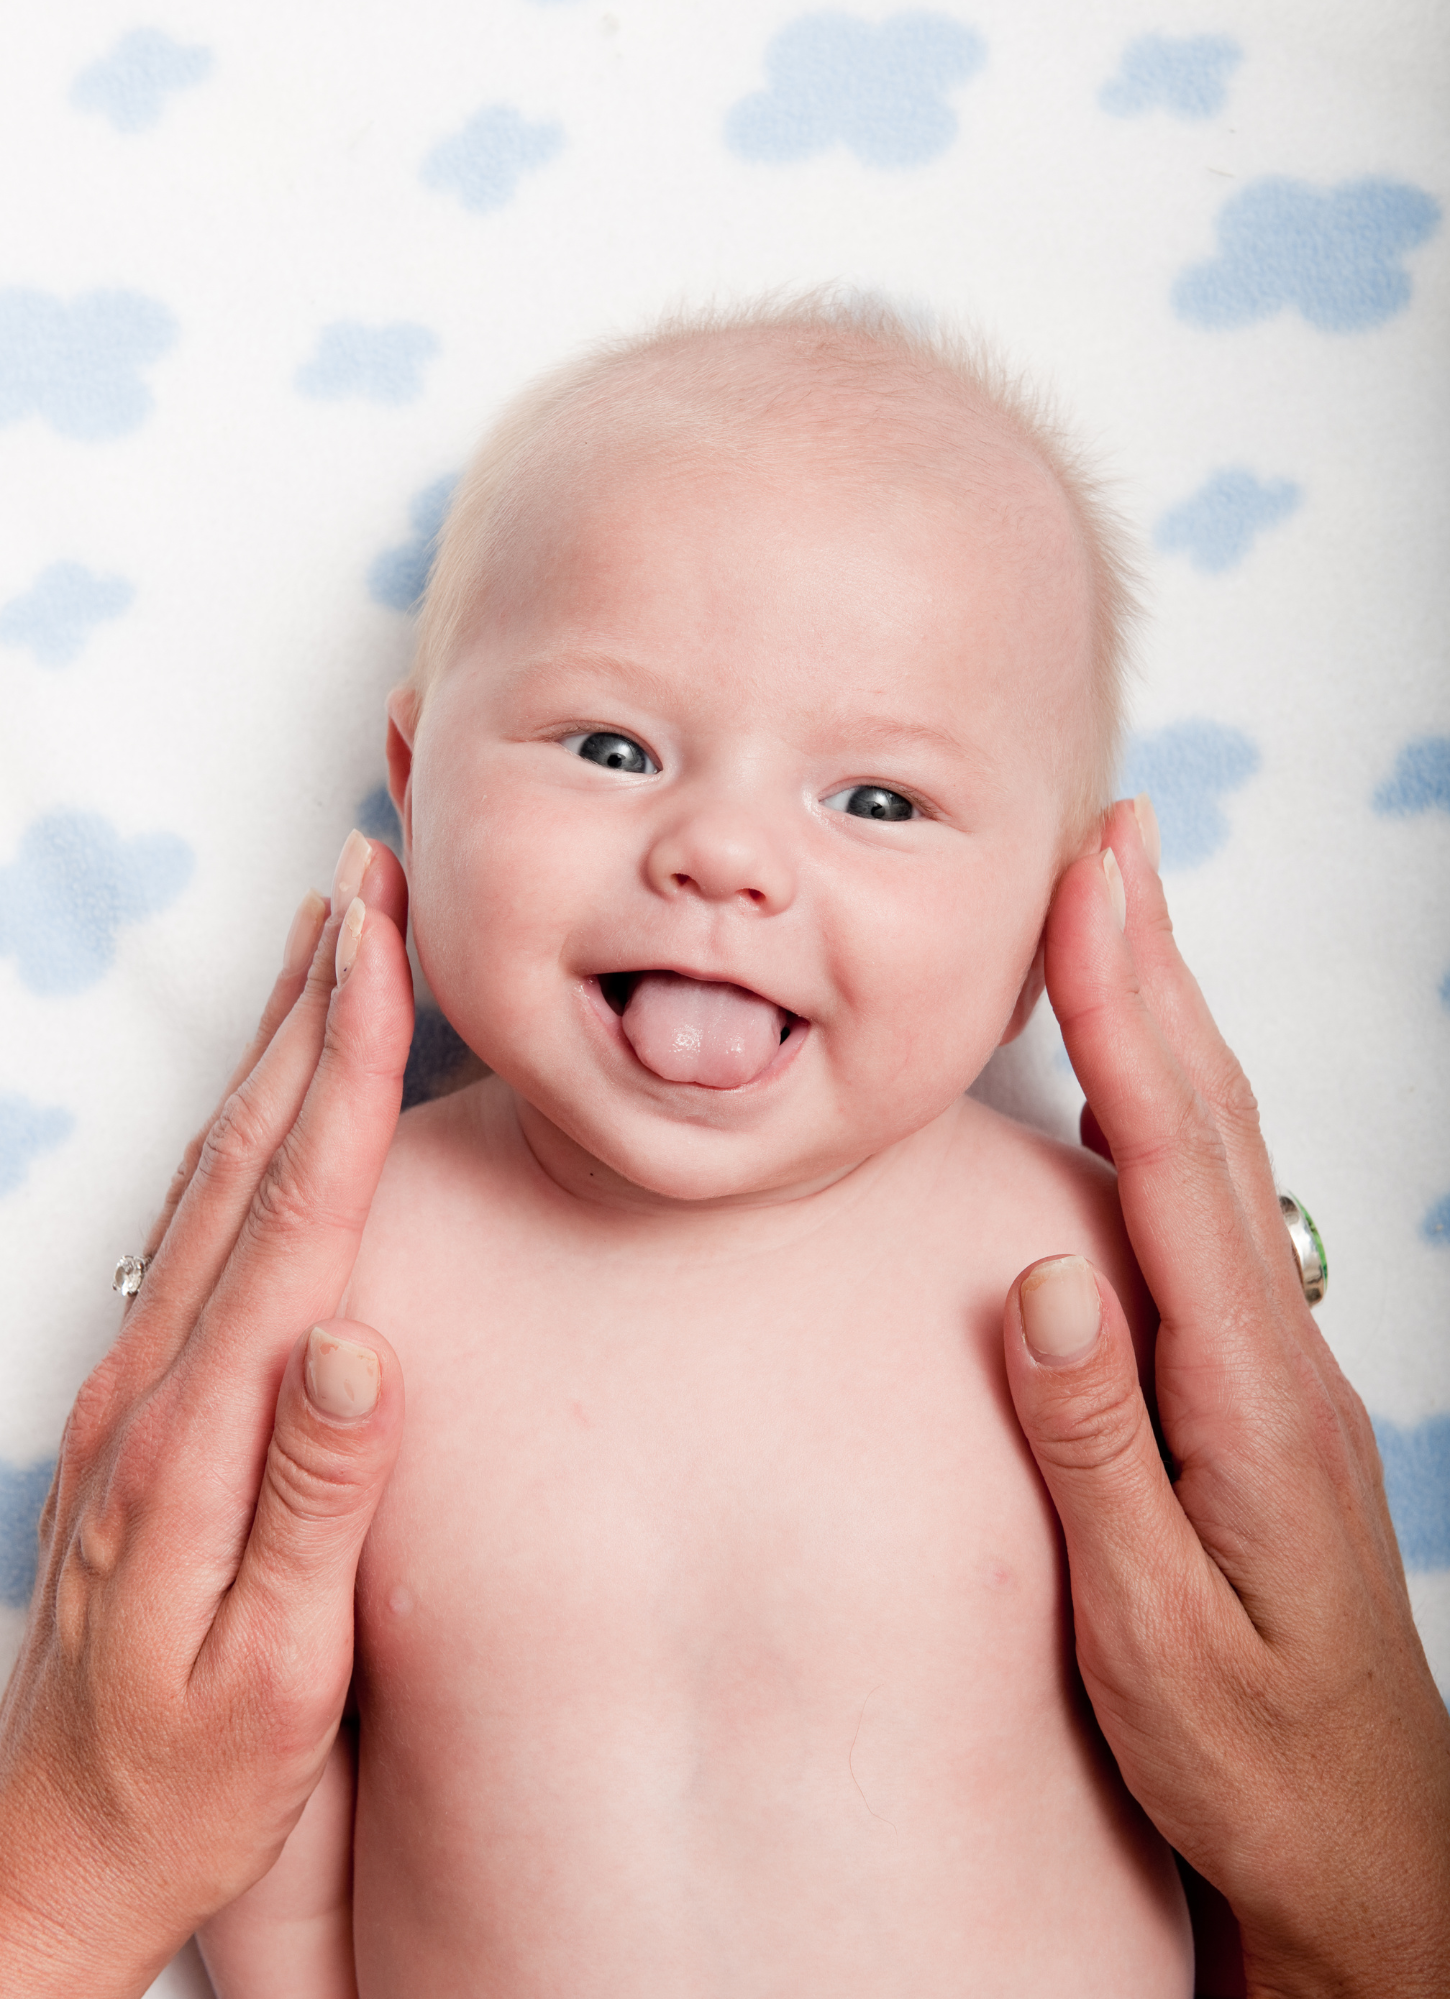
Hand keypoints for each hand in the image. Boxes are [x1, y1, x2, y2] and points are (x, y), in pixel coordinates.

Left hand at [0, 833, 413, 1995]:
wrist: (47, 1851)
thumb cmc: (179, 1779)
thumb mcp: (269, 1676)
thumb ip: (315, 1497)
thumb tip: (357, 1337)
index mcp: (198, 1434)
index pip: (295, 1212)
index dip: (346, 1068)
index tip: (378, 947)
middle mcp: (155, 1385)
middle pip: (248, 1154)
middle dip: (311, 1004)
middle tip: (359, 881)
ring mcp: (135, 1388)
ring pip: (217, 1176)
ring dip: (276, 1047)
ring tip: (326, 947)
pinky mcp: (136, 1408)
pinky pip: (197, 1231)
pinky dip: (247, 1132)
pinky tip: (272, 1102)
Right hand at [1001, 798, 1449, 1997]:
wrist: (1365, 1845)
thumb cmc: (1255, 1755)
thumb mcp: (1156, 1636)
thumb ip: (1095, 1453)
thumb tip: (1044, 1280)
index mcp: (1247, 1397)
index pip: (1177, 1162)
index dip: (1128, 1010)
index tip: (1093, 885)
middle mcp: (1275, 1354)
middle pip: (1213, 1120)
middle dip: (1154, 963)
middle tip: (1113, 837)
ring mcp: (1275, 1364)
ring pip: (1222, 1153)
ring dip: (1170, 1018)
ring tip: (1122, 915)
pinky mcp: (1253, 1386)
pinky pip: (1212, 1209)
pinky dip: (1174, 1108)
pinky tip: (1140, 1085)